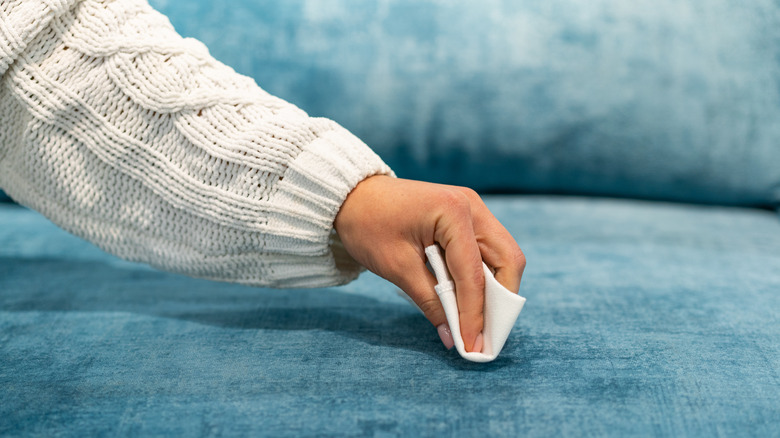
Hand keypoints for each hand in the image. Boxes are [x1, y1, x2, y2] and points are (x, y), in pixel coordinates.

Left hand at [334, 175, 525, 351]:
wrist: (353, 196)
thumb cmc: (368, 225)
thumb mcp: (397, 267)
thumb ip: (430, 302)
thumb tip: (453, 338)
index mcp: (453, 211)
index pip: (474, 273)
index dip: (475, 314)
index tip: (473, 346)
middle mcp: (472, 206)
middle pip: (508, 260)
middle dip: (501, 301)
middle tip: (486, 335)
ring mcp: (473, 209)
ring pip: (503, 256)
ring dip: (495, 290)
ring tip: (479, 323)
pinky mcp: (468, 217)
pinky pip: (488, 252)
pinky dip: (484, 278)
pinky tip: (469, 300)